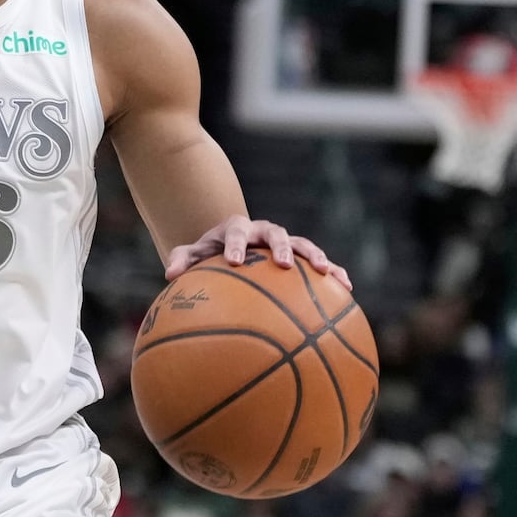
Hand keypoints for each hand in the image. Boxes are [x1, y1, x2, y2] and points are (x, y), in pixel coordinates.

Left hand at [163, 215, 351, 289]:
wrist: (234, 244)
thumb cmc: (211, 252)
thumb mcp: (194, 253)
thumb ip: (182, 259)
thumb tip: (169, 275)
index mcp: (236, 229)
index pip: (236, 232)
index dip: (236, 245)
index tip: (235, 261)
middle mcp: (263, 231)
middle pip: (276, 233)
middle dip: (280, 247)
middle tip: (283, 264)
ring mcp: (285, 242)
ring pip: (303, 244)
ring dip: (315, 256)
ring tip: (326, 272)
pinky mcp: (301, 255)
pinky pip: (320, 263)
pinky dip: (334, 271)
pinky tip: (347, 287)